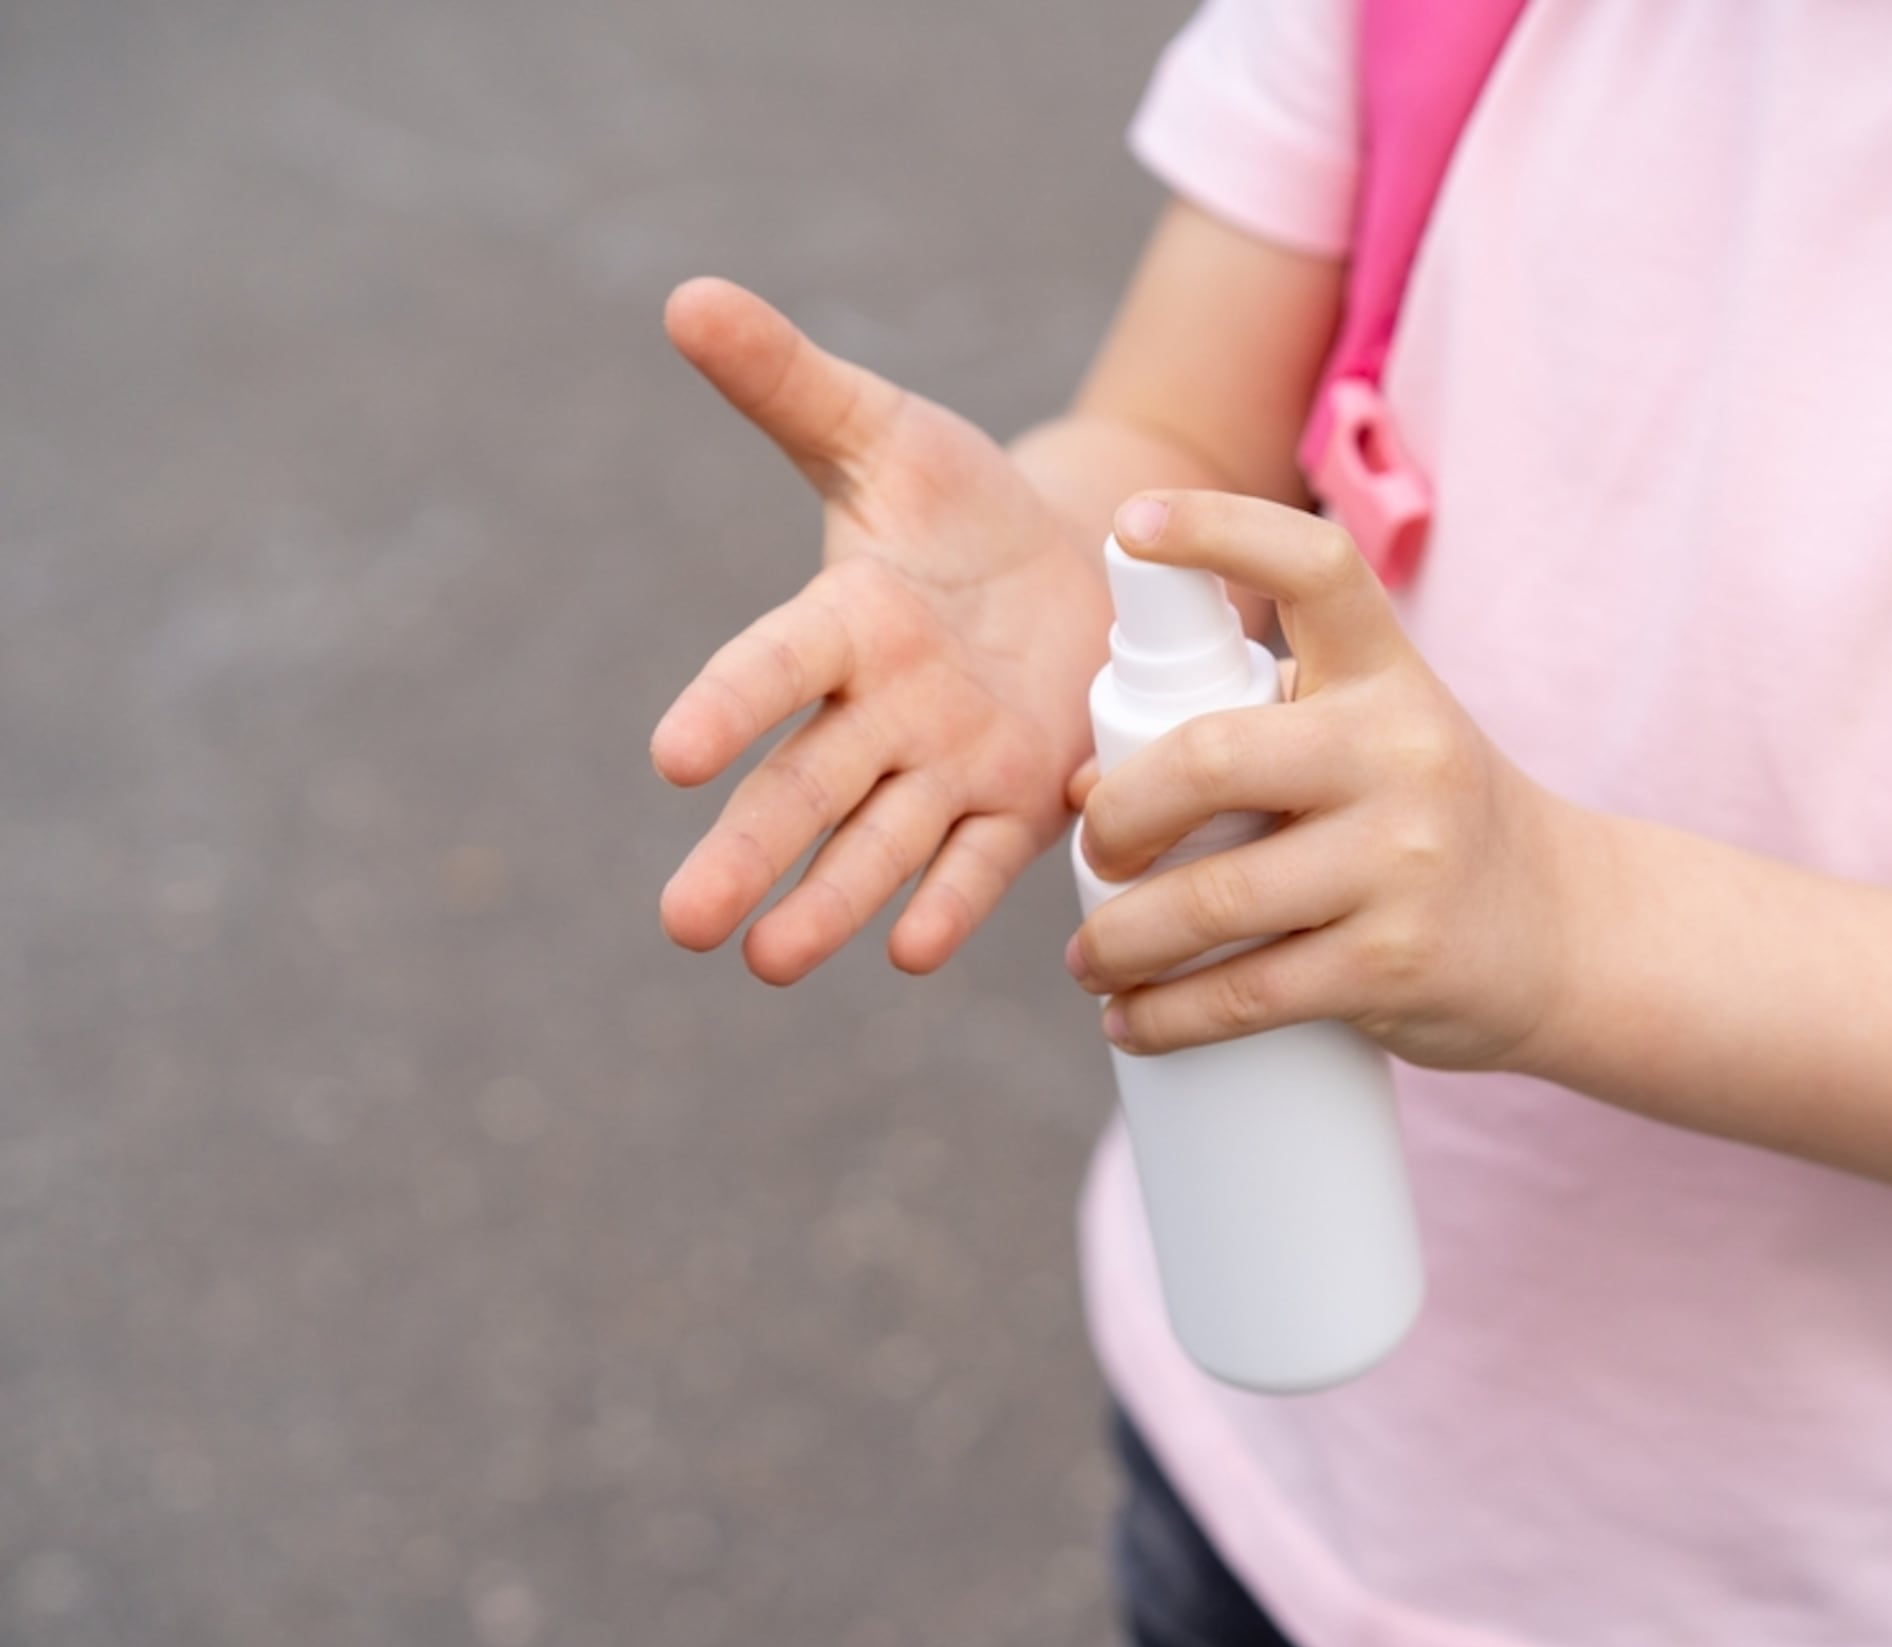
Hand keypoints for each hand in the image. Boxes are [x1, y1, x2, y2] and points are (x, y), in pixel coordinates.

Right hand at [653, 279, 1108, 981]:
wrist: (1076, 563)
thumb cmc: (961, 501)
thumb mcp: (887, 432)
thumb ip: (791, 383)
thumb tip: (687, 295)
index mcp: (845, 623)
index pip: (773, 669)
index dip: (728, 707)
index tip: (672, 757)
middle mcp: (883, 710)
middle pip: (806, 787)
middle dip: (749, 853)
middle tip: (684, 923)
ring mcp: (948, 765)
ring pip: (879, 843)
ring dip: (829, 903)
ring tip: (773, 962)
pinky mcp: (1019, 801)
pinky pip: (980, 860)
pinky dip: (948, 903)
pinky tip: (912, 952)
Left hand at [1065, 492, 1583, 1068]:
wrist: (1572, 934)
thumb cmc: (1430, 822)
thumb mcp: (1374, 741)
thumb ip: (1251, 736)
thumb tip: (1082, 787)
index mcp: (1387, 675)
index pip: (1314, 567)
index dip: (1216, 532)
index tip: (1131, 528)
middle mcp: (1398, 753)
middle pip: (1210, 758)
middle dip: (1119, 815)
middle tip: (1095, 852)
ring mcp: (1401, 862)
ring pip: (1210, 899)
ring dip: (1118, 939)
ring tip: (1091, 958)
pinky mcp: (1393, 965)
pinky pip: (1246, 995)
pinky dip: (1166, 1017)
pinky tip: (1134, 1020)